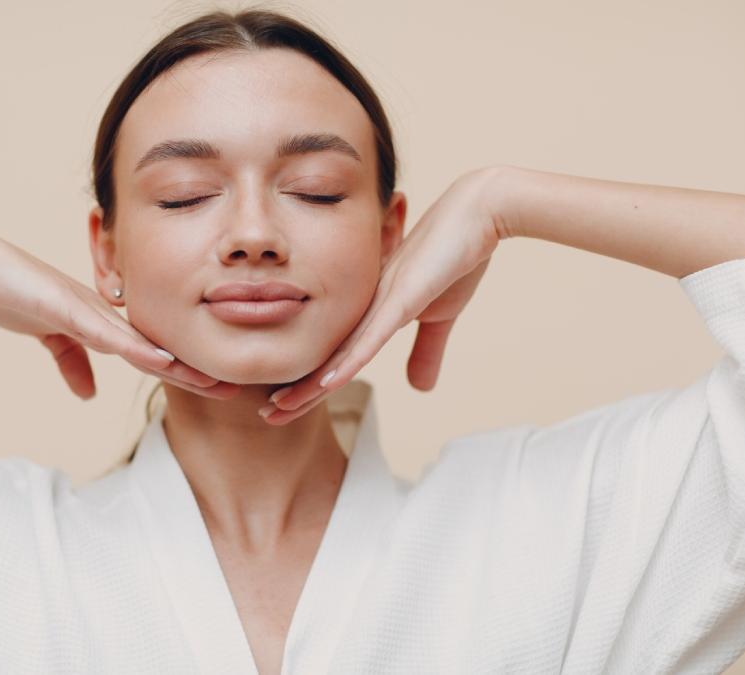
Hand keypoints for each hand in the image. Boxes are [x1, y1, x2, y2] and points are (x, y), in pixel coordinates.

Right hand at [0, 215, 239, 400]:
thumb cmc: (8, 290)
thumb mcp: (46, 336)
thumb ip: (71, 362)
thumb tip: (89, 394)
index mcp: (100, 319)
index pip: (149, 349)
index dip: (182, 368)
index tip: (214, 386)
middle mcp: (103, 311)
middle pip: (157, 346)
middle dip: (194, 369)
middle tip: (234, 388)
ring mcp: (87, 308)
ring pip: (142, 342)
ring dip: (178, 364)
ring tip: (213, 381)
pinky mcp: (65, 308)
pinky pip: (106, 333)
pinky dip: (136, 349)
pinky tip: (163, 362)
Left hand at [260, 170, 503, 424]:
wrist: (478, 214)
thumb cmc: (455, 258)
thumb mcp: (440, 316)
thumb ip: (425, 351)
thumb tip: (419, 388)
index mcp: (371, 312)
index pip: (336, 356)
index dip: (311, 383)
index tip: (285, 407)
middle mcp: (365, 307)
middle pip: (326, 357)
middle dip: (297, 389)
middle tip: (267, 414)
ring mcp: (380, 302)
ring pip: (339, 352)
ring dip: (310, 384)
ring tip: (280, 407)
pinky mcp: (401, 298)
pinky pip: (370, 337)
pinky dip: (348, 363)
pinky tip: (325, 384)